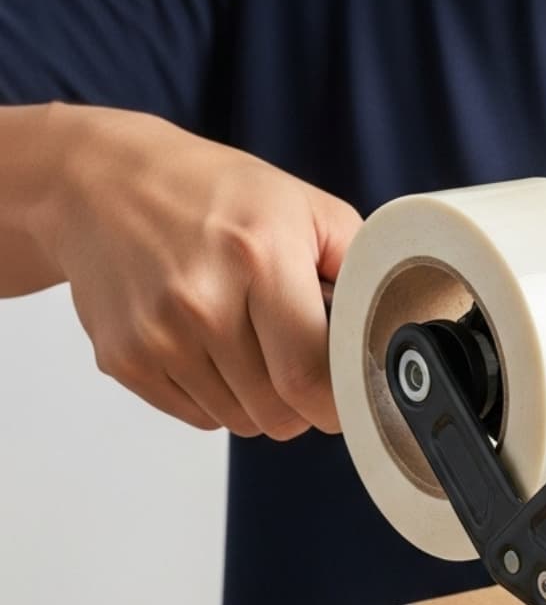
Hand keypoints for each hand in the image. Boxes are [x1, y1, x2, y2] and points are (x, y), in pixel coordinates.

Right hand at [47, 105, 360, 438]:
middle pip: (279, 413)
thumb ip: (358, 270)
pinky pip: (200, 418)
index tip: (350, 393)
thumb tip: (387, 333)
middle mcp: (201, 301)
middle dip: (304, 402)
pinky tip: (210, 346)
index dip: (340, 401)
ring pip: (242, 424)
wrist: (98, 180)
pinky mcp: (124, 361)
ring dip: (261, 399)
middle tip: (301, 360)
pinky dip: (217, 397)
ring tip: (250, 341)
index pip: (311, 378)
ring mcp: (156, 336)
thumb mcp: (306, 207)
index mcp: (259, 258)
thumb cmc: (213, 193)